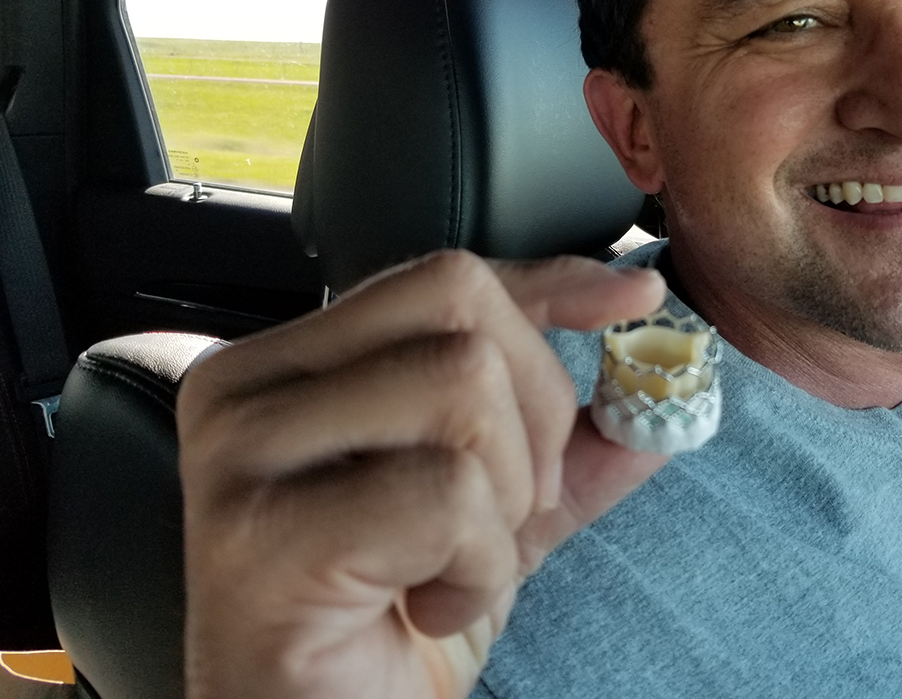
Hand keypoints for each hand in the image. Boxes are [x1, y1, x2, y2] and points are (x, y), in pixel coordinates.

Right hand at [178, 251, 667, 698]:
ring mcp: (240, 454)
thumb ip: (569, 443)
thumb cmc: (389, 625)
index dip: (553, 283)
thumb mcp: (496, 514)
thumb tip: (661, 374)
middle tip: (504, 518)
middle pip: (460, 308)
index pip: (442, 276)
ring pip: (461, 386)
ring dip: (503, 503)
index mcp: (290, 364)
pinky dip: (478, 566)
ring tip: (454, 570)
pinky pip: (445, 493)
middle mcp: (245, 387)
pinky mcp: (261, 535)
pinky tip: (431, 610)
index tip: (635, 299)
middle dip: (535, 417)